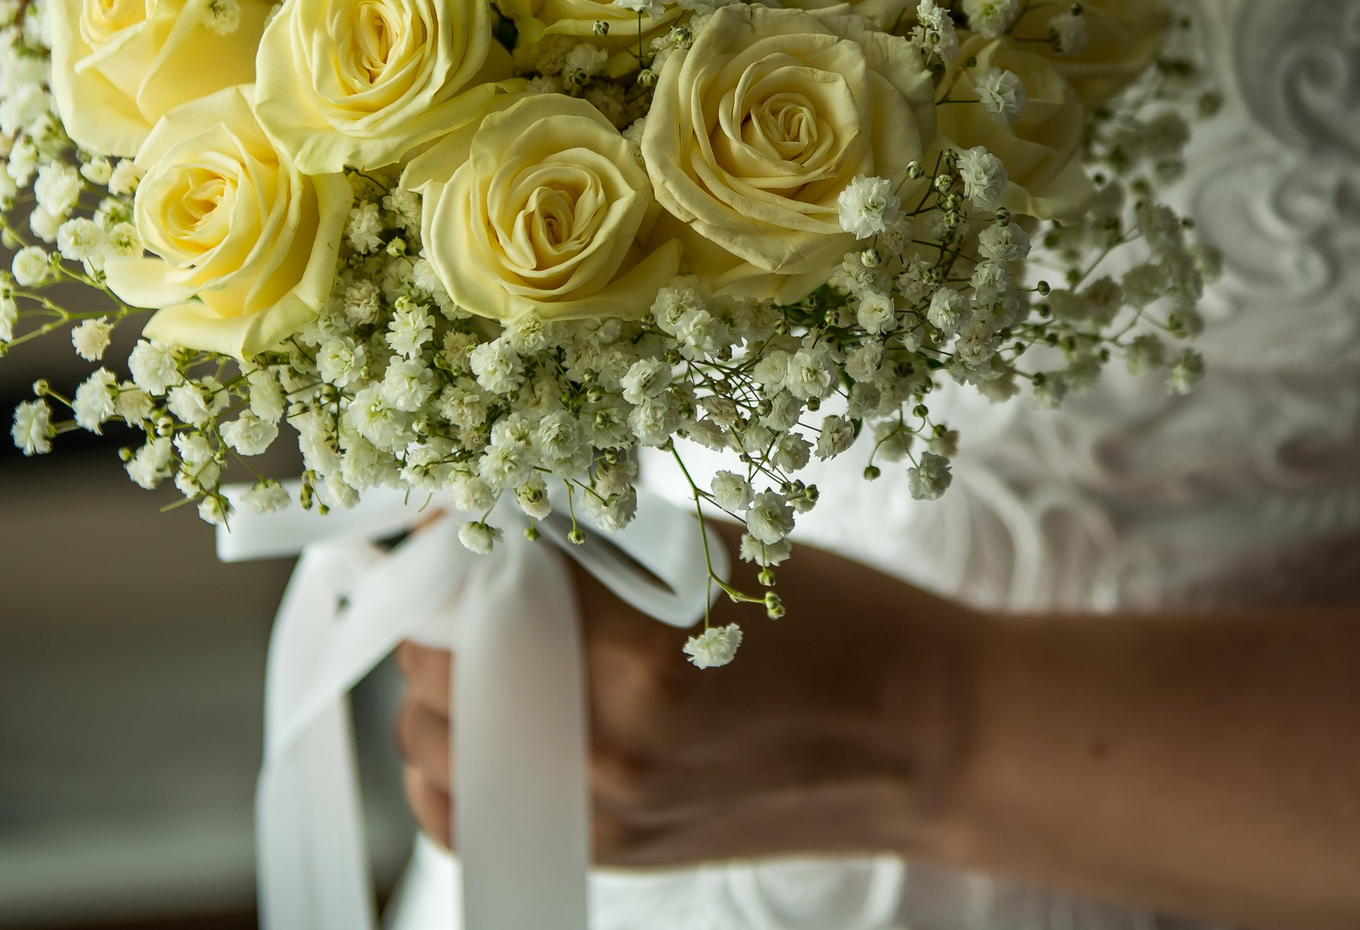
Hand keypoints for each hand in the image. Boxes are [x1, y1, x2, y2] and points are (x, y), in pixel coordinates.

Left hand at [392, 537, 975, 869]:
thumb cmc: (839, 623)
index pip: (470, 591)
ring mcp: (602, 811)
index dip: (449, 542)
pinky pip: (470, 814)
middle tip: (470, 563)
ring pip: (434, 745)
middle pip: (437, 670)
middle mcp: (603, 746)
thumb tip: (480, 515)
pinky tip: (492, 711)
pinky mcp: (609, 849)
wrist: (926, 736)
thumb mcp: (710, 548)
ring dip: (443, 682)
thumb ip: (587, 540)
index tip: (453, 511)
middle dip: (443, 607)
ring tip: (487, 635)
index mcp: (632, 654)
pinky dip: (457, 761)